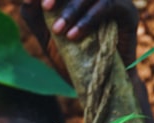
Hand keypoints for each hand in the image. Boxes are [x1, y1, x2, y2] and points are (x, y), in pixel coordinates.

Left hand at [21, 0, 138, 65]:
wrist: (99, 83)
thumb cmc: (73, 58)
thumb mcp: (48, 36)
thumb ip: (36, 17)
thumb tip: (25, 1)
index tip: (28, 2)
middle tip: (44, 8)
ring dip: (72, 9)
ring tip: (58, 31)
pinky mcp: (128, 12)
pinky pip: (108, 6)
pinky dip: (88, 20)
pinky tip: (73, 36)